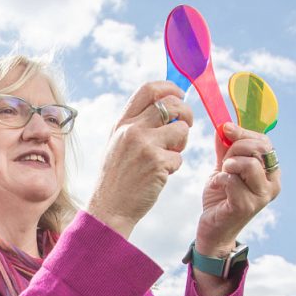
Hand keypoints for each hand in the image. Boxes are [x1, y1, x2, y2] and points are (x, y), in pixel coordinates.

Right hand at [87, 81, 193, 237]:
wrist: (109, 207)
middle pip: (172, 104)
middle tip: (186, 126)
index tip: (179, 95)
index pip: (149, 89)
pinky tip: (159, 175)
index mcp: (122, 123)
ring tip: (166, 156)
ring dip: (181, 144)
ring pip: (182, 130)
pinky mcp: (157, 162)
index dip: (170, 88)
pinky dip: (174, 166)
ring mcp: (145, 145)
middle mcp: (132, 129)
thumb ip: (136, 125)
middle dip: (187, 114)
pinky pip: (180, 157)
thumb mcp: (117, 144)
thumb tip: (165, 107)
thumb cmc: (117, 177)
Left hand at [196, 123, 280, 257]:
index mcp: (270, 172)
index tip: (225, 129)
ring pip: (248, 164)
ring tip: (221, 175)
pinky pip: (232, 180)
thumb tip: (224, 127)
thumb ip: (225, 150)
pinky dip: (219, 179)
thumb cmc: (221, 198)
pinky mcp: (247, 206)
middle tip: (224, 161)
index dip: (244, 133)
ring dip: (228, 165)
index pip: (265, 143)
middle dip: (235, 148)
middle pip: (259, 149)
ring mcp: (262, 196)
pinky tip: (216, 187)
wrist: (213, 228)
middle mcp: (272, 183)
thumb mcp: (223, 169)